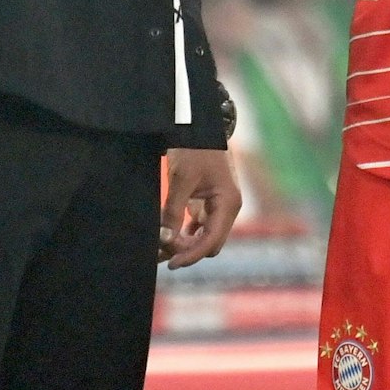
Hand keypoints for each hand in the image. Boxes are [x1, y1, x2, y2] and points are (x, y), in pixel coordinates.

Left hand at [159, 147, 241, 269]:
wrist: (199, 126)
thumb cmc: (195, 149)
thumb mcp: (181, 179)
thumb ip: (173, 212)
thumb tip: (164, 241)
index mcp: (228, 203)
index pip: (211, 241)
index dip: (191, 255)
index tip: (170, 263)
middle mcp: (229, 208)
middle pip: (210, 243)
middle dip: (187, 251)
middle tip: (160, 251)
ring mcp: (221, 205)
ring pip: (205, 236)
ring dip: (185, 244)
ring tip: (160, 248)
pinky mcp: (210, 202)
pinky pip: (201, 226)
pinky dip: (186, 233)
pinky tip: (170, 235)